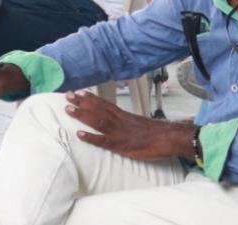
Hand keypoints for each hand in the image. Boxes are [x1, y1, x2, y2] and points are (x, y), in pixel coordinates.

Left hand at [64, 90, 192, 160]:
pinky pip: (104, 141)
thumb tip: (120, 120)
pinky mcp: (121, 145)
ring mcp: (119, 132)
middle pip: (97, 109)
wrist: (170, 138)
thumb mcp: (139, 123)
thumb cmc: (157, 132)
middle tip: (67, 95)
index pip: (104, 104)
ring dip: (82, 115)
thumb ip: (127, 121)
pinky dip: (91, 137)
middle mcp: (119, 121)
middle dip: (81, 102)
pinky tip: (79, 134)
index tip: (78, 91)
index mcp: (124, 116)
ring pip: (97, 121)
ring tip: (68, 109)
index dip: (91, 98)